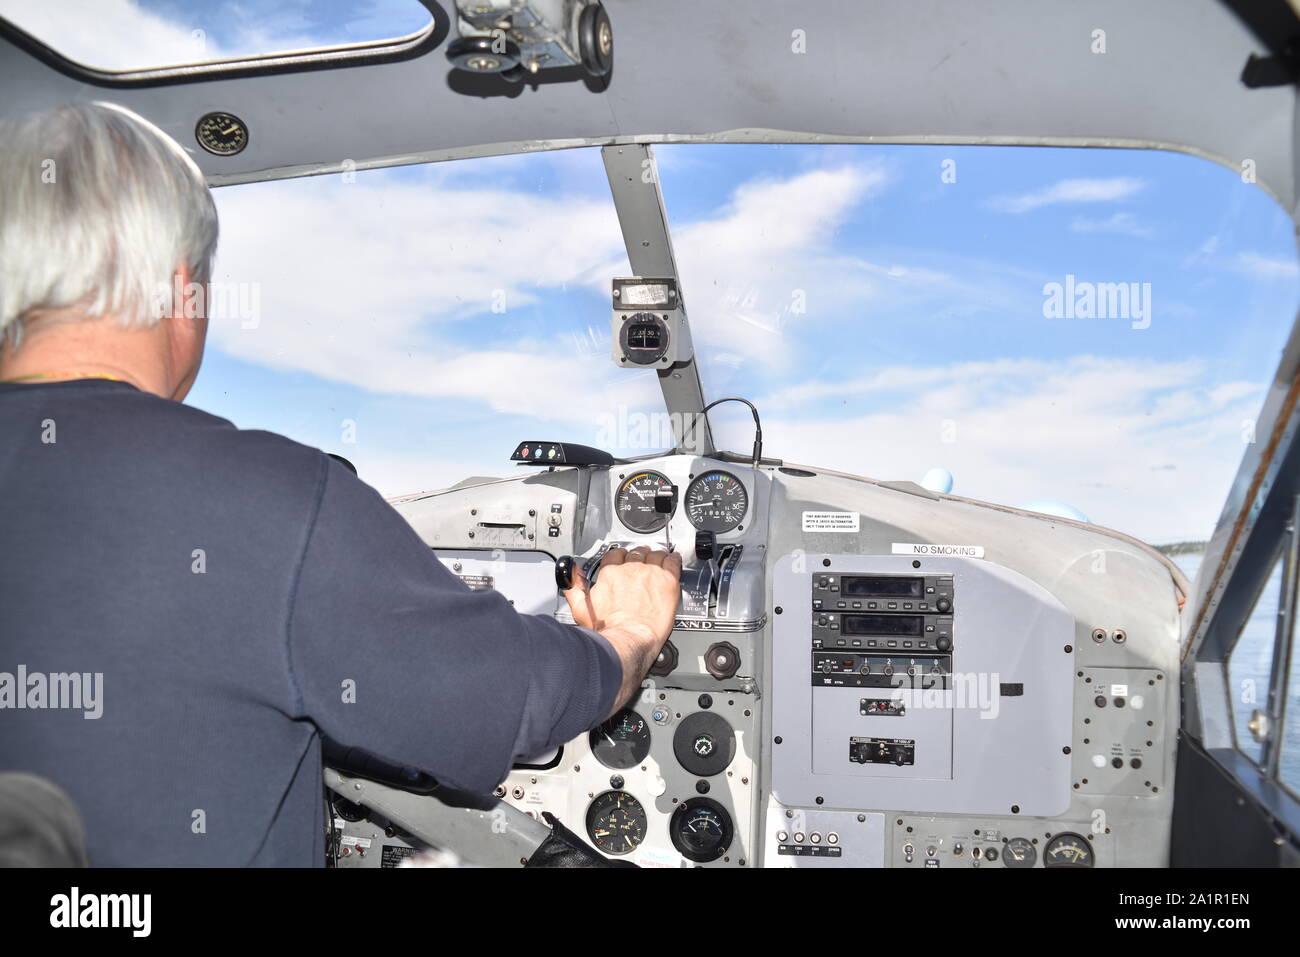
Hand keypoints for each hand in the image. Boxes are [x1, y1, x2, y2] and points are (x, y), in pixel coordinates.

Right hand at [563, 546, 681, 714]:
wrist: (629, 639)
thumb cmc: (608, 629)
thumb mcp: (580, 607)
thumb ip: (573, 585)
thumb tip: (570, 571)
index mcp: (611, 572)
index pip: (616, 554)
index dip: (620, 557)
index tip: (623, 562)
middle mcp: (631, 569)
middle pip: (636, 553)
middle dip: (638, 557)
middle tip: (641, 565)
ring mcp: (651, 573)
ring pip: (656, 554)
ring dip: (656, 557)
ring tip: (658, 562)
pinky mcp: (668, 581)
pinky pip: (673, 561)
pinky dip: (673, 559)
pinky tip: (673, 561)